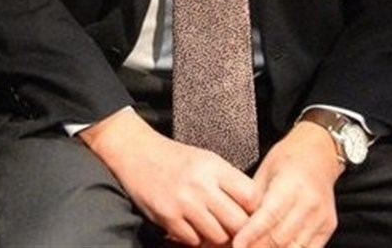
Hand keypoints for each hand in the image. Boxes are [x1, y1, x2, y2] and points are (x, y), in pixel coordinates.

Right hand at [84, 109, 259, 246]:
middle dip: (238, 228)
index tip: (248, 212)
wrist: (136, 152)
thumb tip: (255, 211)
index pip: (251, 197)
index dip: (254, 210)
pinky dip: (194, 237)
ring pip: (218, 236)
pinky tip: (189, 225)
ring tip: (209, 225)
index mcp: (214, 167)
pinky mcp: (167, 216)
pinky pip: (193, 240)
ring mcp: (183, 201)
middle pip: (238, 222)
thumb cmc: (176, 159)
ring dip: (216, 236)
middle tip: (231, 226)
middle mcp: (201, 184)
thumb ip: (230, 183)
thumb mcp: (207, 161)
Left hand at [231, 123, 341, 247]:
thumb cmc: (286, 160)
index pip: (269, 216)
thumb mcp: (264, 171)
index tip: (237, 244)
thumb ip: (253, 198)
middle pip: (281, 236)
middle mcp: (309, 203)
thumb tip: (236, 223)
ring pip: (295, 247)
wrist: (319, 153)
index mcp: (291, 184)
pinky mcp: (328, 227)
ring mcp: (321, 217)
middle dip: (258, 247)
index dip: (251, 233)